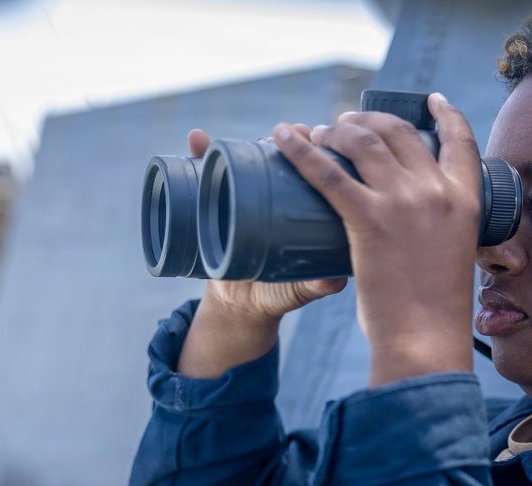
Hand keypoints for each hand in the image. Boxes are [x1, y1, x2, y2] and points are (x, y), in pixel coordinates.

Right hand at [177, 129, 346, 378]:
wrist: (240, 306)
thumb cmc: (278, 293)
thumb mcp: (300, 288)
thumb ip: (317, 284)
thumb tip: (334, 280)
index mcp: (305, 209)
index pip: (317, 169)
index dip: (319, 151)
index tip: (318, 141)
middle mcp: (278, 195)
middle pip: (287, 155)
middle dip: (292, 138)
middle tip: (297, 134)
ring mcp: (246, 195)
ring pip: (249, 157)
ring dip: (251, 139)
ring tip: (261, 137)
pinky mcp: (216, 202)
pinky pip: (206, 174)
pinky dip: (198, 153)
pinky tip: (196, 139)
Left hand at [272, 94, 481, 385]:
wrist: (425, 339)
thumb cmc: (435, 312)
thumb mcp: (451, 258)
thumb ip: (436, 234)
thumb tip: (407, 230)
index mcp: (465, 202)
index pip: (460, 142)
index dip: (446, 114)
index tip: (432, 100)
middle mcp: (438, 192)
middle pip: (400, 132)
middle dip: (369, 121)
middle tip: (346, 125)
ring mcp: (404, 202)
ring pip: (364, 142)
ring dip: (336, 130)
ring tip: (317, 134)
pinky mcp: (369, 218)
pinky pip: (327, 173)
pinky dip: (301, 151)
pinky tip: (285, 139)